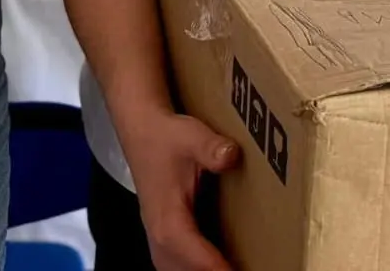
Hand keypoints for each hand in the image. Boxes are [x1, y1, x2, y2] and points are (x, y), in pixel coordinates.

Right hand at [129, 112, 239, 270]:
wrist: (142, 133)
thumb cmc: (166, 138)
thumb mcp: (191, 136)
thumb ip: (210, 147)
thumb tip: (230, 155)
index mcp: (168, 219)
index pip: (197, 258)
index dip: (220, 269)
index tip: (240, 270)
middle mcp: (160, 237)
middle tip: (248, 266)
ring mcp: (158, 241)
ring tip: (233, 265)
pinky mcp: (162, 239)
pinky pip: (176, 266)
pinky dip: (195, 268)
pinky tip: (217, 264)